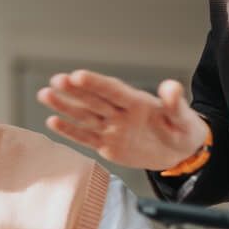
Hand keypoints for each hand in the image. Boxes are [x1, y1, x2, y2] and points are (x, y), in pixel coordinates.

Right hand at [36, 69, 209, 170]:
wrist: (180, 152)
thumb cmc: (182, 130)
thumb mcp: (184, 118)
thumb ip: (175, 103)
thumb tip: (172, 86)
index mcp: (136, 101)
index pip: (112, 90)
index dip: (96, 83)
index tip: (78, 75)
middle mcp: (119, 112)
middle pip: (93, 100)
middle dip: (74, 91)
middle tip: (56, 81)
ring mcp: (111, 128)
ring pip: (85, 116)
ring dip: (65, 106)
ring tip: (45, 95)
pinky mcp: (107, 145)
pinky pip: (87, 138)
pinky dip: (70, 131)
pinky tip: (53, 122)